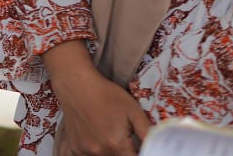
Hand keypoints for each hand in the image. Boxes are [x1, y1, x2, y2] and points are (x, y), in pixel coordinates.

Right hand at [44, 40, 148, 155]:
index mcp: (117, 145)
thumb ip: (148, 133)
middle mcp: (99, 152)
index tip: (138, 147)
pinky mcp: (73, 148)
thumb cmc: (107, 95)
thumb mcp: (133, 111)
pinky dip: (92, 154)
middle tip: (124, 138)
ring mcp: (83, 151)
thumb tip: (159, 146)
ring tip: (109, 136)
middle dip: (125, 153)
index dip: (140, 154)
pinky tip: (95, 142)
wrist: (77, 84)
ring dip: (110, 153)